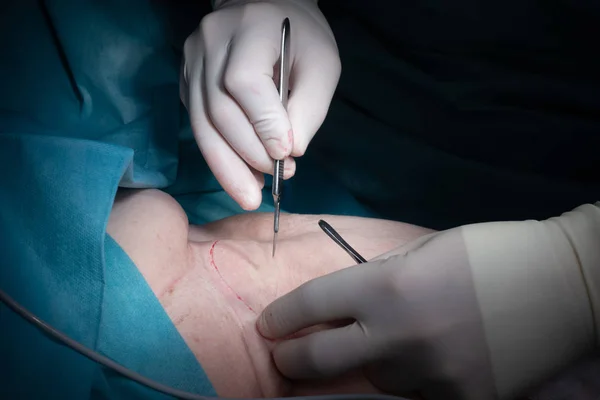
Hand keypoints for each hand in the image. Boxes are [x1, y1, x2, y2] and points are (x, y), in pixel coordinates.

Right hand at [180, 0, 340, 209]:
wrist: (267, 10)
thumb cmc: (302, 38)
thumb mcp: (322, 65)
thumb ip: (309, 108)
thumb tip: (289, 153)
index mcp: (249, 27)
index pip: (244, 82)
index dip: (263, 124)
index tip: (286, 154)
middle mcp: (210, 42)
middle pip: (218, 109)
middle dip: (248, 153)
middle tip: (276, 179)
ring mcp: (192, 61)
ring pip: (201, 123)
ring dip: (226, 166)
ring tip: (250, 194)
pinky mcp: (186, 80)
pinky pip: (197, 124)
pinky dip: (218, 154)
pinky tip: (239, 173)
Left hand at [256, 228, 497, 399]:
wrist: (567, 286)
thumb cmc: (493, 253)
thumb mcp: (425, 251)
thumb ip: (379, 278)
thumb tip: (346, 303)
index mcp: (387, 286)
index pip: (311, 305)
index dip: (281, 316)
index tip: (269, 324)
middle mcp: (398, 336)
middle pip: (319, 359)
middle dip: (290, 359)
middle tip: (283, 357)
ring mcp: (428, 377)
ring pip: (373, 378)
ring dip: (368, 363)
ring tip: (391, 342)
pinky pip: (415, 395)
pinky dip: (412, 378)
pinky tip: (430, 357)